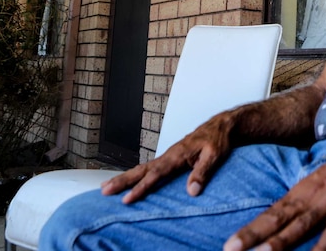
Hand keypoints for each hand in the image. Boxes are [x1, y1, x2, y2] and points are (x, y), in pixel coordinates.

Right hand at [101, 112, 234, 203]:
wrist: (221, 126)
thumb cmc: (218, 139)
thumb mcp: (214, 155)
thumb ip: (202, 172)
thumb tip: (192, 191)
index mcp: (177, 154)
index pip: (156, 173)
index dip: (141, 187)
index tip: (127, 199)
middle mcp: (169, 154)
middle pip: (141, 169)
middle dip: (122, 181)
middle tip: (105, 190)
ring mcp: (168, 155)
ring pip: (142, 168)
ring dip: (125, 178)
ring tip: (107, 187)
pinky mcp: (170, 158)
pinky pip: (149, 167)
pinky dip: (136, 174)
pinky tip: (129, 181)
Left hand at [223, 137, 325, 250]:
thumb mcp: (318, 180)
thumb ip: (301, 200)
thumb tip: (282, 216)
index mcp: (301, 191)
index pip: (270, 214)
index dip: (250, 229)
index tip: (231, 243)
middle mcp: (310, 199)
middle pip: (277, 221)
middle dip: (253, 236)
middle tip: (231, 249)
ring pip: (299, 227)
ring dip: (279, 242)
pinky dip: (321, 248)